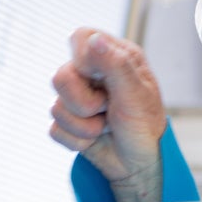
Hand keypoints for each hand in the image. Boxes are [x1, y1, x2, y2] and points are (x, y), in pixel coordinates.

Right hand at [50, 29, 166, 201]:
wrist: (139, 164)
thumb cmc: (146, 126)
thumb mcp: (136, 95)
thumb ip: (116, 65)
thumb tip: (94, 40)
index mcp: (114, 57)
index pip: (80, 37)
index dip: (82, 57)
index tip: (96, 77)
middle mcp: (93, 74)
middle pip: (60, 77)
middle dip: (84, 103)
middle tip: (108, 109)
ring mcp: (78, 97)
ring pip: (55, 107)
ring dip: (85, 126)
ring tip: (107, 126)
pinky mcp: (68, 122)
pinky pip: (55, 129)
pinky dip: (78, 140)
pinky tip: (97, 138)